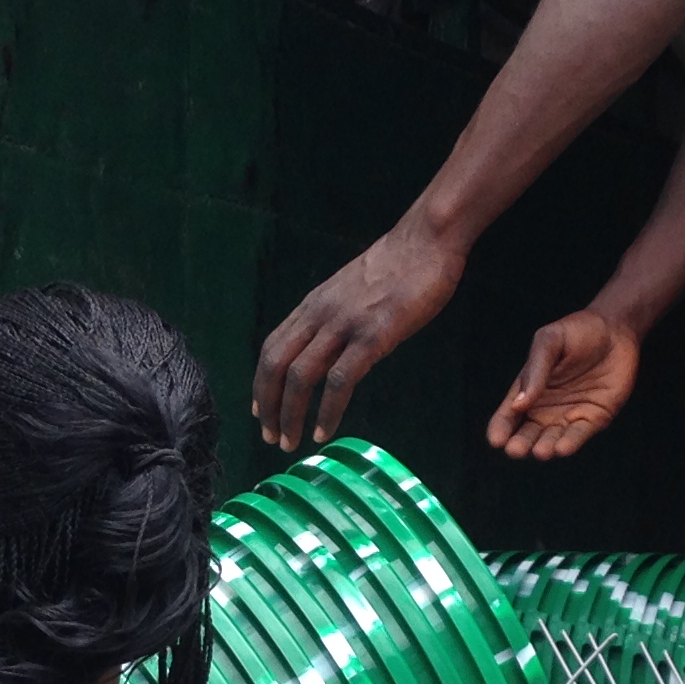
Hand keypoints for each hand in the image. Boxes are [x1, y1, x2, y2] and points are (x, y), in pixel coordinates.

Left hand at [254, 221, 465, 450]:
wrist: (425, 241)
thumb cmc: (398, 266)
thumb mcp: (352, 291)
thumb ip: (336, 318)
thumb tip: (331, 348)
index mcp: (313, 304)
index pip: (273, 347)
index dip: (260, 382)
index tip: (259, 411)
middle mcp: (319, 314)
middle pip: (276, 365)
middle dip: (268, 406)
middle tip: (269, 436)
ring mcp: (344, 325)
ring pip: (300, 376)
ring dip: (290, 415)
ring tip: (290, 443)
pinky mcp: (372, 336)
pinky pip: (339, 380)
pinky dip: (327, 411)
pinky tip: (324, 430)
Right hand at [487, 310, 640, 458]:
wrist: (615, 330)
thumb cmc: (576, 332)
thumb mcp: (549, 341)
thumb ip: (535, 370)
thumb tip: (518, 404)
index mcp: (528, 390)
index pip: (508, 415)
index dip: (500, 428)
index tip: (496, 440)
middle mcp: (545, 408)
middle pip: (527, 433)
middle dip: (520, 444)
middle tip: (516, 449)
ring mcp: (569, 414)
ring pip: (551, 439)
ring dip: (544, 447)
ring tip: (541, 451)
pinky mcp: (594, 418)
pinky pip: (579, 434)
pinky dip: (570, 443)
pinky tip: (562, 448)